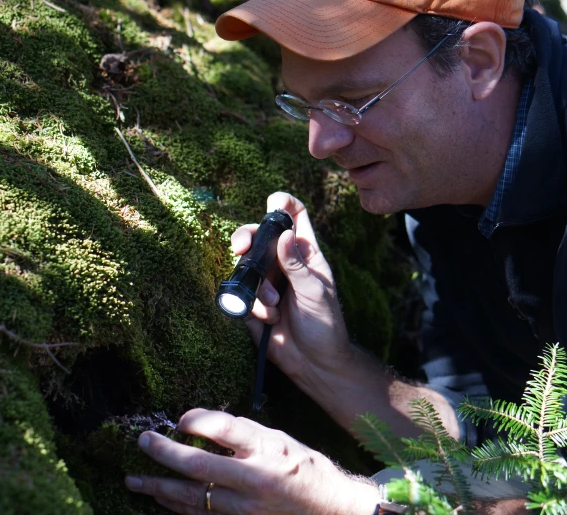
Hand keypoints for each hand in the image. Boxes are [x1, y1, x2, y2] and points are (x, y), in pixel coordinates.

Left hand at [125, 409, 378, 513]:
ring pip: (191, 498)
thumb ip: (239, 431)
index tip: (178, 420)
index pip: (223, 428)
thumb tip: (196, 423)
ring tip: (134, 479)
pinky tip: (161, 498)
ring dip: (159, 487)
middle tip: (143, 442)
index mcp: (265, 450)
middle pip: (198, 466)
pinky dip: (176, 507)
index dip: (196, 420)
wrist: (328, 509)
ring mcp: (245, 508)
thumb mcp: (277, 437)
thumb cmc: (301, 466)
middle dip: (164, 453)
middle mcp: (254, 480)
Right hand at [232, 192, 348, 379]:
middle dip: (245, 239)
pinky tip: (268, 319)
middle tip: (241, 249)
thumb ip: (297, 265)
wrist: (315, 364)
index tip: (272, 203)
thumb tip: (284, 234)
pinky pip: (240, 294)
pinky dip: (252, 306)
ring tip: (274, 307)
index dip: (283, 203)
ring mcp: (266, 282)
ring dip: (257, 287)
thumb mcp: (315, 293)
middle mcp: (283, 263)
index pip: (295, 216)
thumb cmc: (325, 326)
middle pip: (258, 236)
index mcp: (305, 253)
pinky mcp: (252, 303)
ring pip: (245, 267)